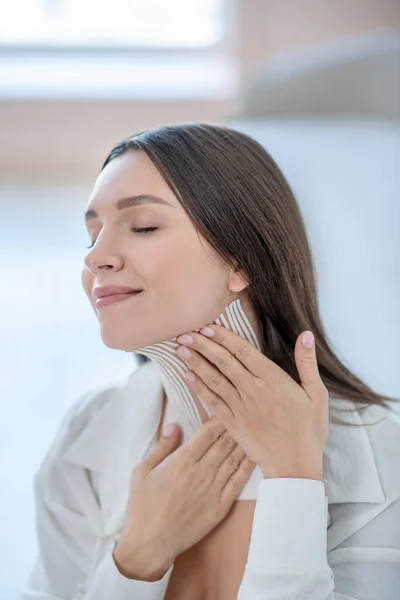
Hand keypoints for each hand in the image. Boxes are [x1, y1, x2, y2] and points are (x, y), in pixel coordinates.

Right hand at [113, 417, 254, 580]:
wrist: (150, 544)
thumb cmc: (142, 506)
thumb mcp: (142, 471)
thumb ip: (161, 447)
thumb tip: (174, 425)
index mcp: (182, 460)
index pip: (207, 433)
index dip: (218, 421)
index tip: (224, 412)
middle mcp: (201, 472)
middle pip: (223, 443)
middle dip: (233, 428)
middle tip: (242, 418)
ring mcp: (213, 489)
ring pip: (233, 459)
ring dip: (242, 444)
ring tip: (250, 431)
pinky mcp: (220, 507)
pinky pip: (238, 482)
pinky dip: (247, 467)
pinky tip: (253, 457)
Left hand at [175, 325, 328, 479]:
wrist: (295, 467)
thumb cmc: (309, 430)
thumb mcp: (317, 394)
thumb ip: (307, 362)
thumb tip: (305, 334)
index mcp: (274, 380)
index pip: (244, 351)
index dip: (224, 337)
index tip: (209, 326)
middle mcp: (254, 391)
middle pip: (224, 362)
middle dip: (203, 345)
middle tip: (185, 331)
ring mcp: (241, 408)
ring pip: (214, 379)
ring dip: (196, 362)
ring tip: (180, 348)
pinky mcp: (232, 424)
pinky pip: (212, 402)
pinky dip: (199, 387)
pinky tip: (187, 375)